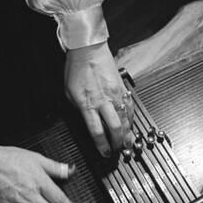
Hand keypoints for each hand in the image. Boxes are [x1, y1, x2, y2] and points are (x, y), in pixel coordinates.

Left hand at [65, 42, 133, 156]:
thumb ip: (79, 109)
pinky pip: (130, 107)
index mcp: (87, 103)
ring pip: (126, 119)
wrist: (88, 49)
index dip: (102, 145)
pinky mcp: (123, 89)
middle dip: (118, 143)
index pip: (96, 131)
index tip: (104, 153)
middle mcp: (103, 101)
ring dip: (128, 134)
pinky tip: (132, 125)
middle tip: (118, 150)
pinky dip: (132, 119)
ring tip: (128, 143)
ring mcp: (116, 95)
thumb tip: (87, 122)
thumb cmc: (77, 69)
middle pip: (115, 128)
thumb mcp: (69, 93)